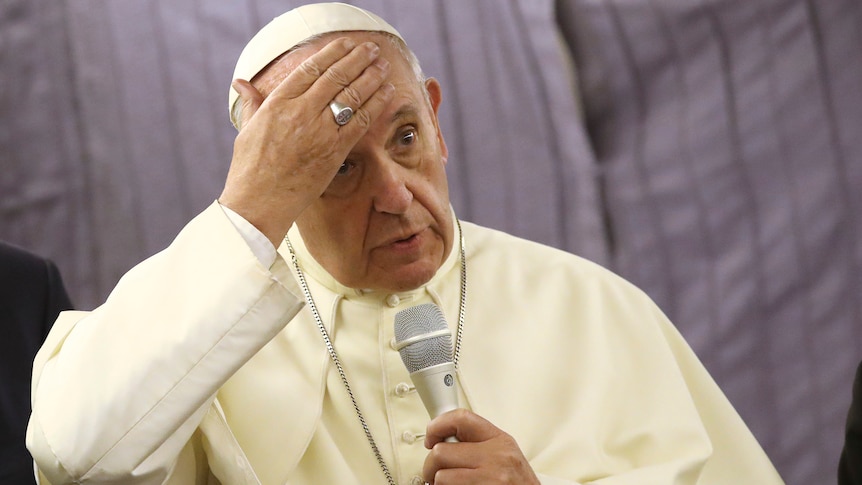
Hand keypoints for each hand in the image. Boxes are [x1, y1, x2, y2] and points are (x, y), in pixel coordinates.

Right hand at [219, 38, 394, 245]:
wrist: (259, 203)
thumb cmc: (250, 170)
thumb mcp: (246, 130)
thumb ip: (252, 103)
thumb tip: (241, 83)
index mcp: (277, 103)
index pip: (310, 68)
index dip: (332, 53)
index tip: (346, 43)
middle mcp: (300, 112)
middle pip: (336, 77)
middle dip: (358, 59)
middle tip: (372, 49)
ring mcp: (319, 131)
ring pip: (352, 96)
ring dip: (372, 77)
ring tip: (383, 65)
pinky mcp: (334, 151)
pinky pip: (361, 122)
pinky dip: (376, 105)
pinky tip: (387, 93)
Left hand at [422, 409, 539, 483]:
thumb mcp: (506, 455)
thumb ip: (479, 444)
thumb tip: (443, 438)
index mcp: (500, 441)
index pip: (461, 419)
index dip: (438, 425)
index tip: (430, 436)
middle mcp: (496, 458)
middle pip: (441, 452)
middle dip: (432, 465)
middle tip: (435, 472)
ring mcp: (489, 479)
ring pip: (440, 477)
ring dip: (439, 483)